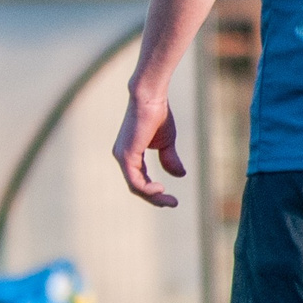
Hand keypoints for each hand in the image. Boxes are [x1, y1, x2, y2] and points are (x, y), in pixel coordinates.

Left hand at [113, 76, 184, 207]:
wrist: (151, 98)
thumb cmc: (158, 115)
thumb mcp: (166, 142)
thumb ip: (169, 159)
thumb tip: (180, 175)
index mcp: (130, 155)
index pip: (140, 180)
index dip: (155, 192)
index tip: (172, 199)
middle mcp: (122, 157)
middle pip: (137, 187)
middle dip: (155, 198)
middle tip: (172, 203)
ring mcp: (122, 157)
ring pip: (136, 187)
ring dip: (153, 197)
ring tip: (169, 200)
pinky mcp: (125, 156)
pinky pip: (135, 182)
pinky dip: (148, 189)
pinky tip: (160, 189)